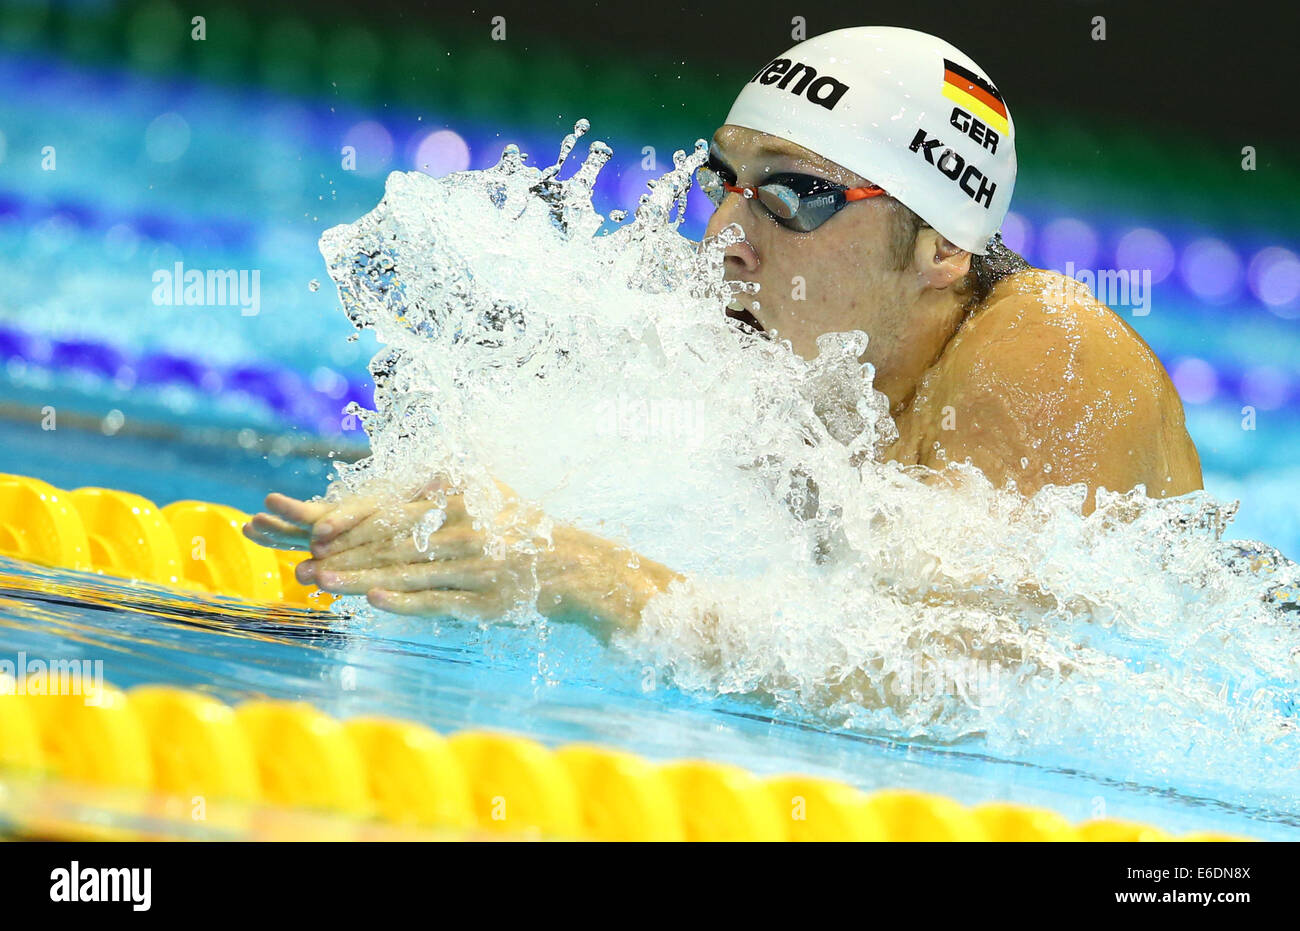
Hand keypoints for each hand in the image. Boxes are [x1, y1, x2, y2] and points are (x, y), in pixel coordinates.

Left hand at [245, 479, 674, 632]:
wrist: (575, 567)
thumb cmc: (524, 528)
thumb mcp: (489, 494)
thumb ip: (450, 484)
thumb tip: (424, 470)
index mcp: (457, 507)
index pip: (394, 513)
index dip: (353, 521)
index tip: (314, 528)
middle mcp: (460, 535)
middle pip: (390, 544)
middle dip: (342, 553)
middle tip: (298, 563)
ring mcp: (470, 569)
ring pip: (405, 574)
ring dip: (359, 578)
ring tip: (319, 583)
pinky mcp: (482, 602)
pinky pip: (438, 602)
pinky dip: (406, 602)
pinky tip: (375, 603)